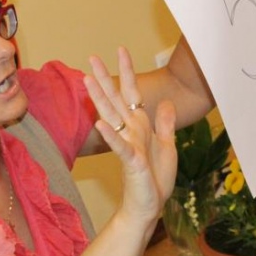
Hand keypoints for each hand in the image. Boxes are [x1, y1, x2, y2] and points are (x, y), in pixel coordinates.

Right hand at [83, 48, 176, 222]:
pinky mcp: (130, 161)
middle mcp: (129, 131)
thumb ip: (165, 124)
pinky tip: (100, 122)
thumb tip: (166, 102)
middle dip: (104, 78)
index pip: (131, 93)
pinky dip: (110, 135)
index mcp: (139, 126)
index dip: (127, 71)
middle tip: (91, 57)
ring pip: (111, 117)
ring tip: (87, 80)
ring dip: (99, 99)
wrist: (149, 206)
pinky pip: (119, 146)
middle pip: (115, 99)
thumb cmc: (154, 179)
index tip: (121, 49)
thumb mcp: (168, 146)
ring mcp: (127, 145)